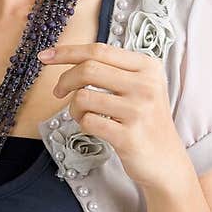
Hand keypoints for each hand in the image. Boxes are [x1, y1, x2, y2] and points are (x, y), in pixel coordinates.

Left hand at [39, 42, 188, 190]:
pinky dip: (82, 124)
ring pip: (83, 96)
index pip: (99, 50)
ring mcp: (138, 110)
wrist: (166, 161)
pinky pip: (88, 121)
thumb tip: (70, 57)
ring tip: (81, 115)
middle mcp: (146, 85)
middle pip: (88, 69)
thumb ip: (113, 70)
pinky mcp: (128, 136)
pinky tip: (92, 127)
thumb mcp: (140, 87)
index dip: (67, 51)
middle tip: (58, 92)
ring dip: (73, 108)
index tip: (45, 56)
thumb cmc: (145, 122)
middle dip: (65, 80)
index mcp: (148, 66)